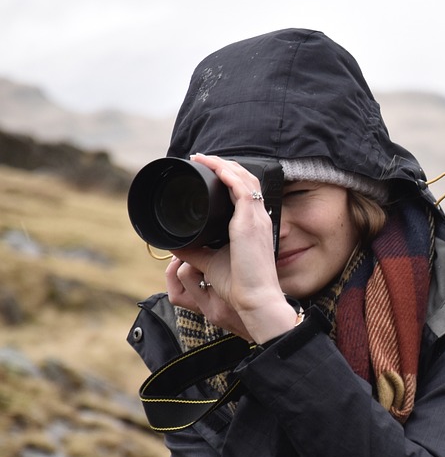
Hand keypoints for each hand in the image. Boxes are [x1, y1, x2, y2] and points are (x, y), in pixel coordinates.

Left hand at [166, 154, 298, 342]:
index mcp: (254, 227)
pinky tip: (211, 164)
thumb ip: (193, 250)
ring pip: (244, 178)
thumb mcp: (210, 262)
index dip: (230, 178)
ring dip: (223, 164)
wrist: (254, 299)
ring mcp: (256, 218)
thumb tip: (174, 241)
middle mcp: (258, 219)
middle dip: (225, 165)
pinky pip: (239, 187)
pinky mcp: (250, 221)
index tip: (209, 172)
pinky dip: (225, 172)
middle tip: (202, 159)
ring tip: (203, 157)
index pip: (247, 193)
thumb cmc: (240, 286)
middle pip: (247, 180)